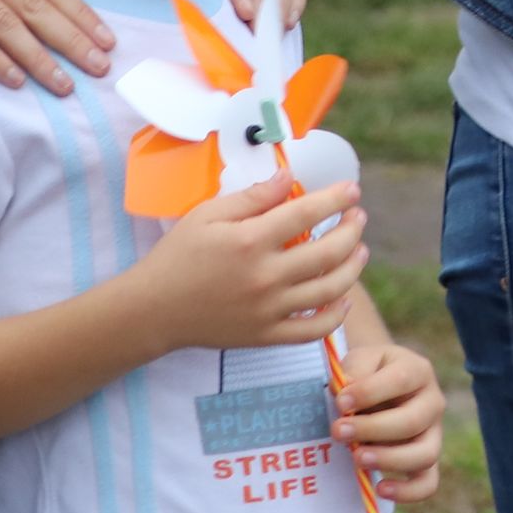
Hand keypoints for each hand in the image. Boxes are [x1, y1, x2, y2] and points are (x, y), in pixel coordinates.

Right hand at [126, 174, 367, 354]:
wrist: (153, 309)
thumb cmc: (178, 256)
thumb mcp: (207, 215)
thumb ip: (252, 196)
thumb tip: (289, 177)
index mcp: (250, 242)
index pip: (307, 214)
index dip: (336, 199)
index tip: (352, 190)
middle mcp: (265, 277)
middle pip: (328, 252)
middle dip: (352, 230)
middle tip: (358, 217)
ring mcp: (269, 310)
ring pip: (330, 290)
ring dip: (353, 267)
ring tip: (360, 250)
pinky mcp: (266, 335)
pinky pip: (313, 330)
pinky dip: (336, 315)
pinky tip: (342, 298)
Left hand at [330, 336, 445, 503]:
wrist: (378, 382)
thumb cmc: (368, 372)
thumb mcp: (362, 359)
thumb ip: (355, 370)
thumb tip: (345, 394)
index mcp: (418, 371)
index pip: (400, 381)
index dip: (369, 393)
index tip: (340, 402)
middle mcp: (432, 403)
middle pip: (412, 422)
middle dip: (372, 429)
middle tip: (339, 431)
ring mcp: (433, 434)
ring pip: (424, 454)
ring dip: (389, 459)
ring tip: (357, 459)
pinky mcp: (426, 460)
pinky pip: (427, 483)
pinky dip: (407, 491)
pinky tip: (379, 488)